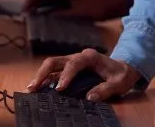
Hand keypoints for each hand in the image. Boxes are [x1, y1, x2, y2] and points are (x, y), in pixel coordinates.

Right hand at [24, 0, 130, 19]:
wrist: (117, 2)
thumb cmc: (100, 8)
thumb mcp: (81, 13)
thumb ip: (64, 13)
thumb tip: (47, 15)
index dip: (31, 0)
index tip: (24, 11)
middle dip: (32, 2)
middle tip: (24, 14)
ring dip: (40, 4)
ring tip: (32, 15)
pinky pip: (57, 0)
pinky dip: (49, 6)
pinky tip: (47, 14)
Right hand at [27, 49, 141, 101]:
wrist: (123, 68)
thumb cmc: (121, 75)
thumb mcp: (118, 83)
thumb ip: (106, 90)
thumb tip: (90, 98)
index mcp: (90, 57)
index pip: (74, 64)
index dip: (65, 76)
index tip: (59, 89)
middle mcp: (78, 57)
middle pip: (56, 61)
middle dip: (42, 73)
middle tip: (33, 87)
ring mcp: (72, 62)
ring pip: (52, 65)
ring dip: (40, 76)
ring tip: (30, 89)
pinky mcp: (69, 70)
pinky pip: (54, 73)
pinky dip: (45, 80)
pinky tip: (38, 90)